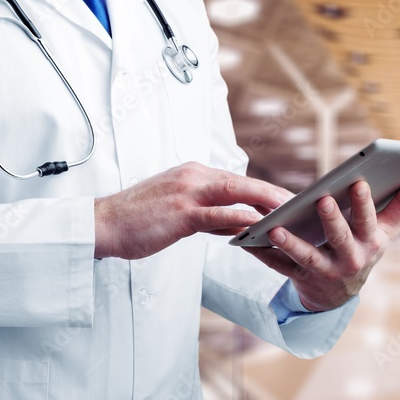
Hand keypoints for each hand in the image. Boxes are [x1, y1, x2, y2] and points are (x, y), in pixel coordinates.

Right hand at [95, 162, 293, 259]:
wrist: (103, 224)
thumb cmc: (137, 221)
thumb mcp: (177, 212)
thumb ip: (208, 215)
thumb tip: (236, 224)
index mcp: (191, 173)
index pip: (234, 180)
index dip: (261, 189)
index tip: (283, 197)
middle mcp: (191, 177)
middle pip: (240, 182)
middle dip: (271, 193)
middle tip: (296, 203)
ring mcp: (186, 193)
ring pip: (234, 193)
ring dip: (263, 202)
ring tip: (286, 214)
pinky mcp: (180, 213)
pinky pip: (216, 214)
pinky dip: (238, 218)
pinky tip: (256, 226)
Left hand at [245, 176, 399, 311]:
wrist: (339, 295)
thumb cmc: (363, 249)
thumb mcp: (385, 232)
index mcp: (370, 243)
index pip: (368, 221)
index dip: (364, 204)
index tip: (359, 182)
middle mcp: (349, 259)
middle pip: (339, 238)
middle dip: (332, 220)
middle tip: (322, 200)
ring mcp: (323, 271)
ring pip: (306, 256)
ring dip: (290, 243)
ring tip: (275, 228)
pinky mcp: (298, 278)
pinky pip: (278, 266)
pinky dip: (262, 253)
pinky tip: (247, 239)